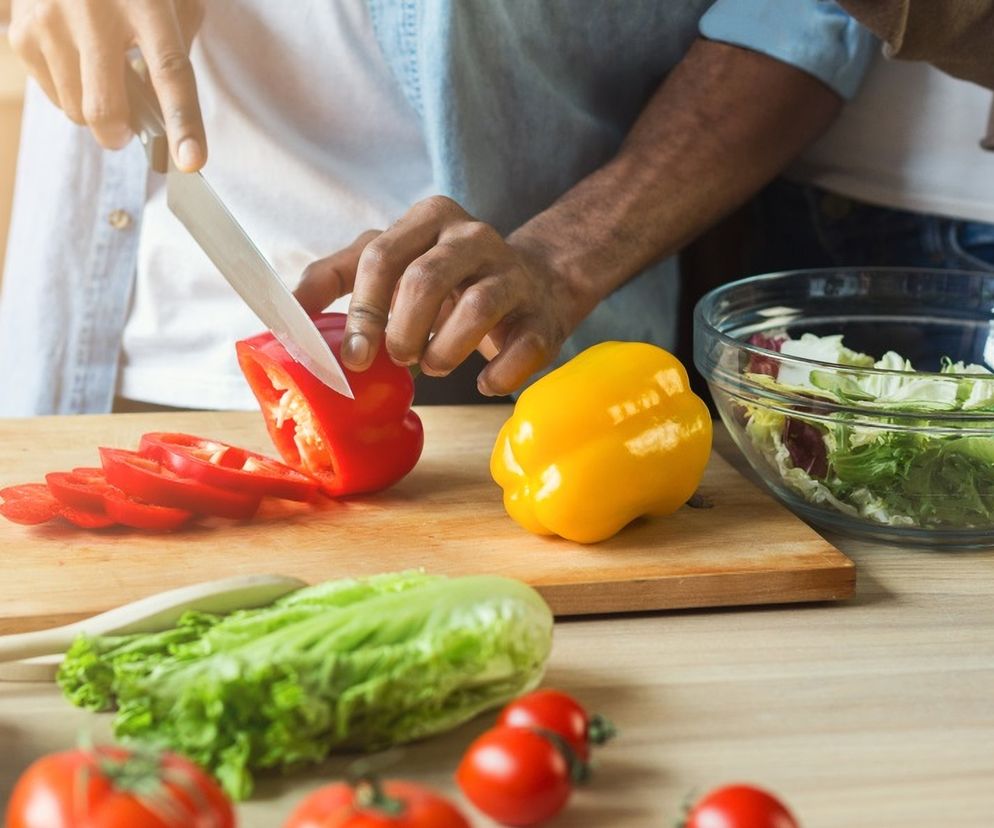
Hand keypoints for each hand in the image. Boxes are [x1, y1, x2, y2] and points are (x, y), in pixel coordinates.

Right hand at [9, 0, 205, 169]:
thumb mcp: (172, 1)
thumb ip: (177, 49)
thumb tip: (167, 114)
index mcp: (147, 4)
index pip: (169, 72)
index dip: (183, 122)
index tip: (191, 159)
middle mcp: (94, 12)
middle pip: (105, 108)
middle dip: (119, 134)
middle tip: (127, 130)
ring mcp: (51, 21)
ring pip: (76, 110)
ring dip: (94, 110)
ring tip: (102, 76)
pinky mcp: (22, 32)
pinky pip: (53, 95)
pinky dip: (70, 92)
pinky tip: (77, 59)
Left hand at [294, 196, 596, 395]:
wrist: (533, 284)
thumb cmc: (446, 280)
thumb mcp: (391, 262)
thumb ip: (337, 277)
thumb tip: (285, 314)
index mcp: (428, 218)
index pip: (381, 256)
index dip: (362, 311)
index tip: (352, 356)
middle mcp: (473, 236)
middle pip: (426, 280)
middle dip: (401, 331)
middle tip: (397, 359)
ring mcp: (513, 273)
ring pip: (477, 307)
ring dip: (444, 351)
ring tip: (433, 365)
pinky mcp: (543, 315)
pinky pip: (521, 347)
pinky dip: (496, 373)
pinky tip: (481, 380)